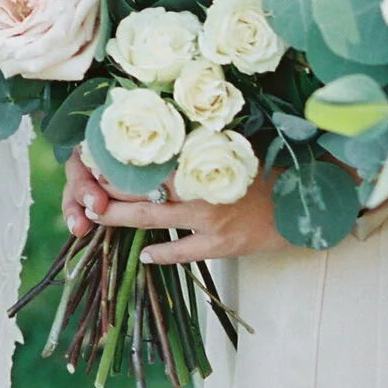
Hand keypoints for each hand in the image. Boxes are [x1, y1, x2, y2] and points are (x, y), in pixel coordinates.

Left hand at [64, 147, 284, 262]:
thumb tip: (165, 131)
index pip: (147, 158)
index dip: (117, 159)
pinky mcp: (222, 245)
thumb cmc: (266, 172)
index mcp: (199, 159)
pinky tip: (144, 255)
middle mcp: (198, 187)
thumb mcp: (231, 150)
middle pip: (140, 189)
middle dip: (108, 189)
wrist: (303, 204)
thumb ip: (198, 145)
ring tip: (97, 216)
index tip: (92, 155)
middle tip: (84, 188)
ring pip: (151, 218)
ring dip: (120, 218)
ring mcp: (209, 218)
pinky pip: (182, 252)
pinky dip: (161, 254)